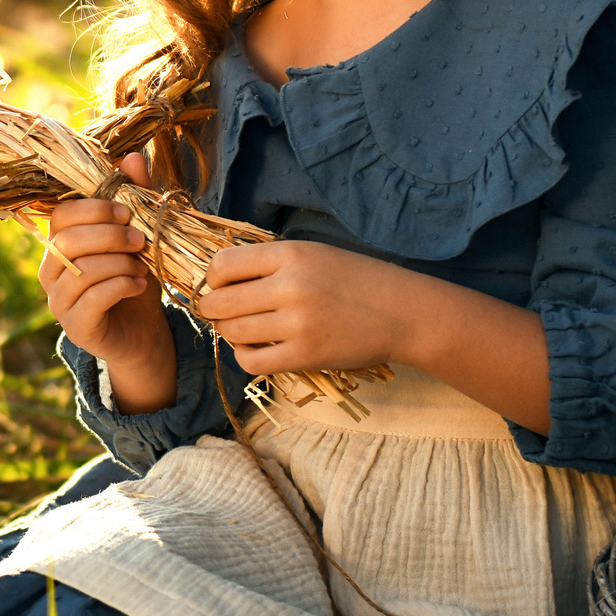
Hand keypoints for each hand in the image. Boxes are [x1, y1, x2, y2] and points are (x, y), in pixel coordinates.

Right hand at [40, 154, 176, 409]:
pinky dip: (120, 286)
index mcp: (61, 243)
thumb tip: (131, 157)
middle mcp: (51, 271)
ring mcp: (59, 301)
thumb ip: (136, 197)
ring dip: (118, 263)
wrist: (144, 333)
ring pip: (80, 270)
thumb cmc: (136, 278)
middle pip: (67, 241)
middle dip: (109, 235)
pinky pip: (91, 299)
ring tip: (143, 266)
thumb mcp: (141, 235)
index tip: (129, 212)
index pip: (62, 215)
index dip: (95, 209)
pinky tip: (138, 285)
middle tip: (140, 240)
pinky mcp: (75, 327)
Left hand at [192, 239, 407, 377]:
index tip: (221, 286)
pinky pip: (251, 361)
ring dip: (230, 332)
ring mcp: (297, 323)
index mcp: (290, 255)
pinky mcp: (305, 355)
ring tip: (245, 328)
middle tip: (224, 311)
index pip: (223, 265)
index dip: (213, 278)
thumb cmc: (355, 280)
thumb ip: (270, 262)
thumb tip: (219, 278)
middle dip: (213, 309)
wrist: (402, 313)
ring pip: (232, 332)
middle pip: (220, 302)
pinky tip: (256, 348)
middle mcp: (290, 286)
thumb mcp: (313, 253)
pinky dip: (245, 356)